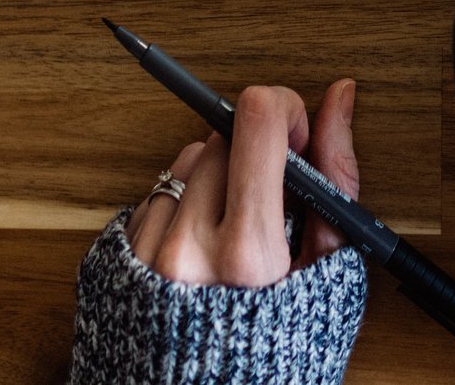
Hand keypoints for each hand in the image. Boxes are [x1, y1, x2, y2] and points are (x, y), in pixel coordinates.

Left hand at [125, 79, 358, 285]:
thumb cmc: (279, 356)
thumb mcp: (330, 273)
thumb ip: (336, 177)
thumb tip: (338, 99)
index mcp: (248, 255)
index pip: (256, 122)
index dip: (284, 111)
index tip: (296, 135)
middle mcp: (187, 253)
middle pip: (221, 138)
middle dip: (254, 155)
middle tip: (273, 202)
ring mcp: (144, 259)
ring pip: (185, 162)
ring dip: (216, 180)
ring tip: (236, 235)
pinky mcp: (115, 264)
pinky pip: (152, 198)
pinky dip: (183, 209)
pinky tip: (205, 250)